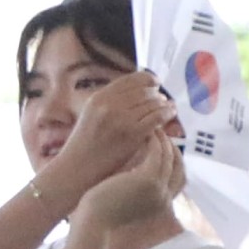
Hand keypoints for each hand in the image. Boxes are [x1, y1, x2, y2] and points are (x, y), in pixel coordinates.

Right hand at [35, 72, 179, 208]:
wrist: (78, 169)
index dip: (146, 79)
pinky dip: (166, 114)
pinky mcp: (132, 133)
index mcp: (98, 98)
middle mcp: (108, 104)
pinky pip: (156, 118)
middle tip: (164, 98)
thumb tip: (137, 92)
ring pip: (152, 103)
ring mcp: (120, 119)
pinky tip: (170, 115)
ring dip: (164, 104)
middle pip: (143, 90)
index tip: (155, 83)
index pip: (129, 80)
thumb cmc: (86, 145)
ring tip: (170, 107)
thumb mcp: (91, 115)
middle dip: (156, 93)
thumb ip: (110, 102)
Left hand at [67, 130, 185, 248]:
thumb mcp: (127, 202)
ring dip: (163, 140)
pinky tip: (146, 133)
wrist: (93, 222)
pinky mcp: (148, 179)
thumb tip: (134, 175)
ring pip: (169, 157)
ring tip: (154, 129)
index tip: (166, 149)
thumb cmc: (103, 213)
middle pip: (179, 168)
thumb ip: (137, 191)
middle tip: (163, 134)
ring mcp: (159, 189)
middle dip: (173, 149)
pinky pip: (157, 153)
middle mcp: (165, 198)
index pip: (179, 180)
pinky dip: (154, 141)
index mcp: (162, 206)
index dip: (175, 163)